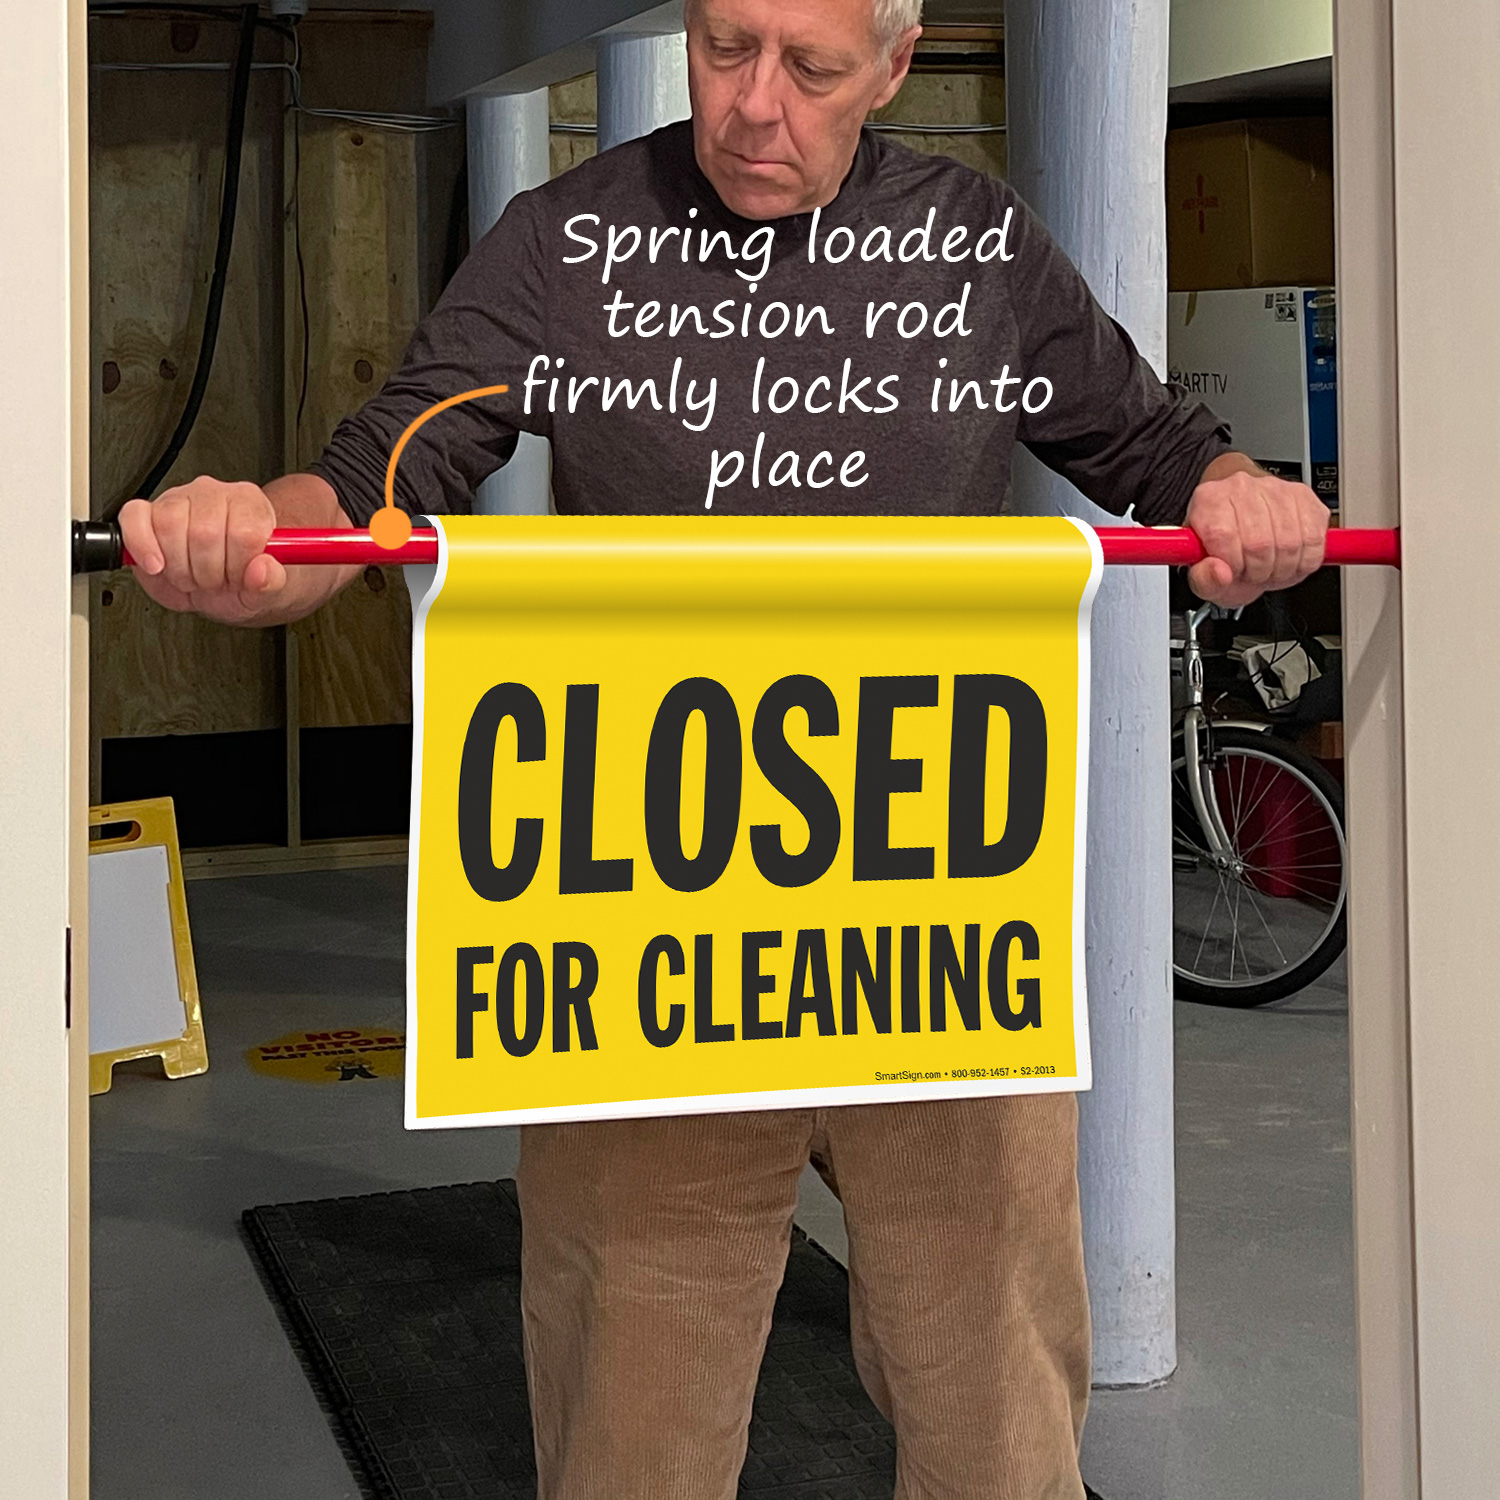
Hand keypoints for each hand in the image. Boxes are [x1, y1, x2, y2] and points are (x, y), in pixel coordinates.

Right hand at [119, 478, 286, 623]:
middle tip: (214, 580)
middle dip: (208, 571)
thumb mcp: (270, 591)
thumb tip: (262, 569)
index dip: (238, 566)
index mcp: (250, 504)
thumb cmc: (244, 580)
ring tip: (192, 576)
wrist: (222, 586)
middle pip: (204, 532)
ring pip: (169, 526)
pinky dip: (142, 545)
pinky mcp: (145, 512)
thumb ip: (273, 582)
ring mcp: (178, 499)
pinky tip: (157, 565)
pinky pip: (133, 518)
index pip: (244, 533)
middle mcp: (213, 494)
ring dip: (179, 567)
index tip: (239, 577)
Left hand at [1184, 456, 1328, 606]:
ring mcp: (1276, 488)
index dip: (1232, 564)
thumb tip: (1220, 573)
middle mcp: (1241, 486)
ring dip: (1282, 568)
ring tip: (1270, 567)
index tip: (1233, 570)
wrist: (1243, 523)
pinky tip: (1290, 558)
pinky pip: (1314, 539)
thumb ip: (1203, 579)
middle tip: (1253, 572)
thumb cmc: (1223, 548)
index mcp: (1208, 500)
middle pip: (1259, 543)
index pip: (1222, 536)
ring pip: (1290, 543)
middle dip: (1258, 571)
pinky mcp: (1305, 496)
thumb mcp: (1202, 573)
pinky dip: (1305, 560)